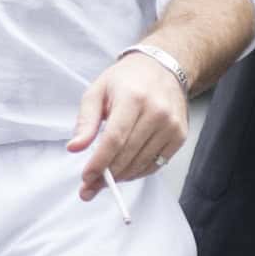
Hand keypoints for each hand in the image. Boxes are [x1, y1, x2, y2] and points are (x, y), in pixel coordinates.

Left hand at [68, 54, 187, 200]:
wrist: (163, 68)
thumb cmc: (126, 80)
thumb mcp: (98, 92)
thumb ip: (85, 121)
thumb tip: (75, 148)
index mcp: (133, 97)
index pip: (115, 139)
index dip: (99, 162)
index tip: (86, 177)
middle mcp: (157, 112)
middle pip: (128, 154)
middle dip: (106, 175)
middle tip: (89, 187)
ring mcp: (171, 125)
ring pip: (141, 163)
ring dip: (120, 176)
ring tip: (104, 180)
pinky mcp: (180, 135)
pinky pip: (156, 164)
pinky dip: (137, 172)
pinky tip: (124, 171)